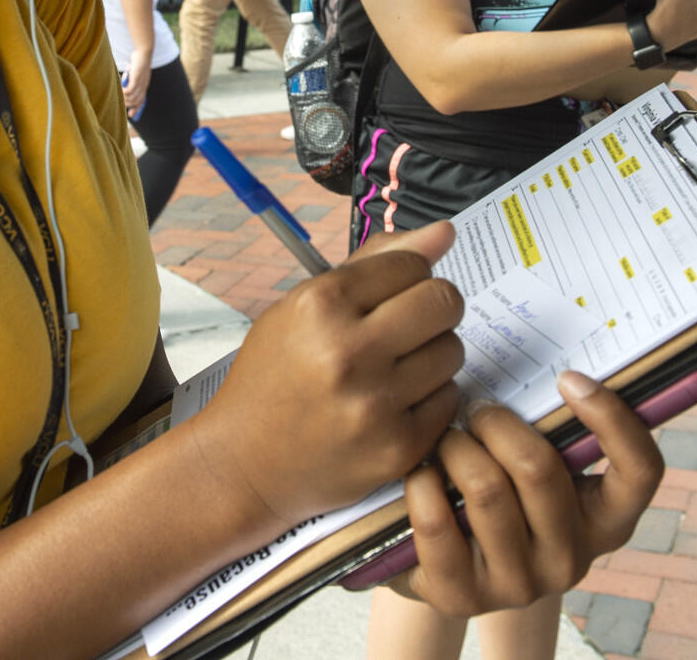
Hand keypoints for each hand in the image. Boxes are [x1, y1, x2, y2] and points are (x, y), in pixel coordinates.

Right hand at [122, 57, 151, 119]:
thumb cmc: (138, 61)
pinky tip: (119, 90)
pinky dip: (123, 92)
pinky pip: (129, 91)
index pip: (142, 101)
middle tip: (120, 102)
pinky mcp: (136, 79)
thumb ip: (131, 80)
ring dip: (125, 98)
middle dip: (128, 105)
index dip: (137, 108)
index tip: (131, 115)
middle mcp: (144, 86)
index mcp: (144, 86)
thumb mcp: (136, 73)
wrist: (144, 53)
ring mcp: (141, 83)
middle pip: (136, 102)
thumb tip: (124, 86)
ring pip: (132, 98)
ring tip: (118, 95)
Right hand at [184, 222, 464, 527]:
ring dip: (434, 353)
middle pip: (444, 302)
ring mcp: (376, 403)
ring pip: (453, 350)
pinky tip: (397, 403)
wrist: (243, 462)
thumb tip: (446, 233)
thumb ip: (375, 263)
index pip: (411, 264)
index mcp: (321, 304)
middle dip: (434, 307)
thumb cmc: (273, 376)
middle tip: (410, 326)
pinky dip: (431, 397)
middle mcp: (349, 351)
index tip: (391, 295)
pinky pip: (451, 399)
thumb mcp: (303, 307)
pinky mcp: (398, 447)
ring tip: (396, 367)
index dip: (407, 276)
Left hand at [393, 372, 663, 615]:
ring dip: (455, 446)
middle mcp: (571, 561)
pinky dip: (422, 481)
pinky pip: (436, 520)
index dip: (612, 417)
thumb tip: (557, 366)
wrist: (436, 562)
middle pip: (538, 468)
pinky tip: (421, 472)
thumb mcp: (534, 462)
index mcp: (607, 522)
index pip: (641, 470)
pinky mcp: (462, 598)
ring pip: (485, 488)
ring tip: (446, 438)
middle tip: (474, 409)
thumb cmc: (496, 486)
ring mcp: (518, 586)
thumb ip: (553, 428)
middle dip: (494, 422)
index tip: (568, 377)